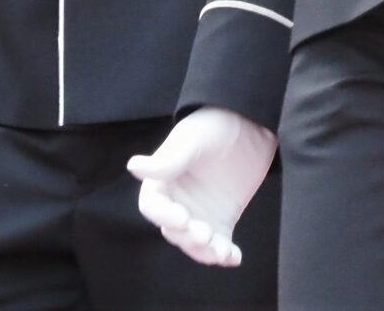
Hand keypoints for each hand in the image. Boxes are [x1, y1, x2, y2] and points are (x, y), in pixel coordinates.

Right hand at [129, 108, 278, 268]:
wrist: (250, 125)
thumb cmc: (214, 126)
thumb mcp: (192, 139)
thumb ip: (169, 159)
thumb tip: (133, 166)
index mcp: (162, 183)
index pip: (153, 206)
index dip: (163, 216)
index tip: (181, 218)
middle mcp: (176, 203)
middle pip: (173, 230)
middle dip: (187, 237)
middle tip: (204, 234)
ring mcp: (199, 215)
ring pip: (194, 243)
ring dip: (205, 251)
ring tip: (220, 252)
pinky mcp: (221, 221)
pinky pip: (219, 243)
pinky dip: (225, 254)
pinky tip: (234, 257)